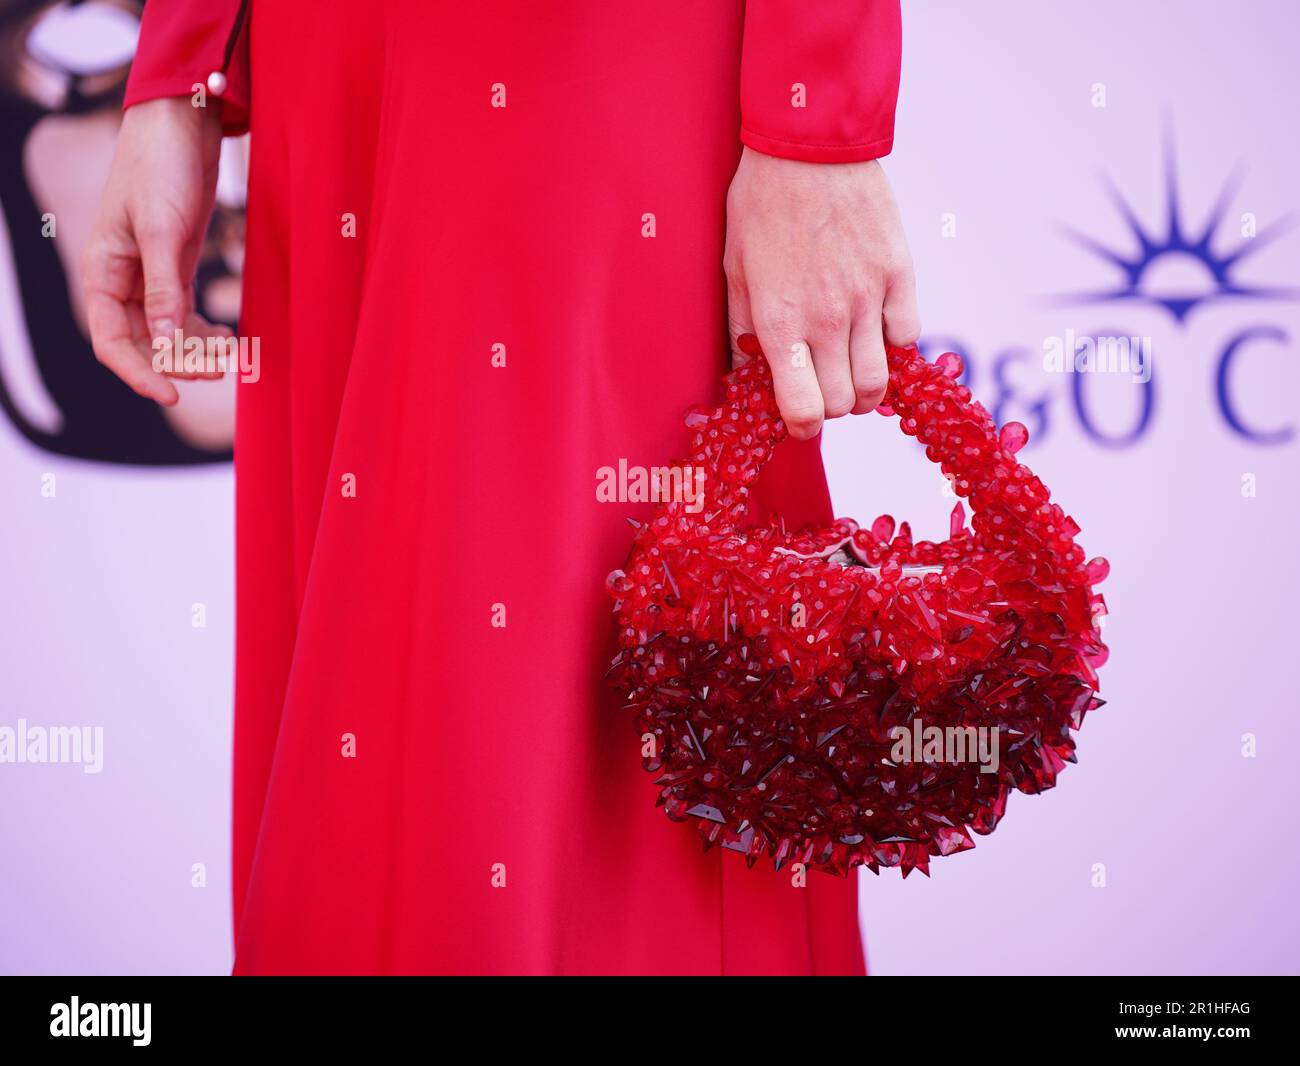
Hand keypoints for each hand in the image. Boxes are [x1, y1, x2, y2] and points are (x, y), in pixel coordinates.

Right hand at [82, 97, 229, 405]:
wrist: (182, 124)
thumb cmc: (161, 166)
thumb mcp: (160, 229)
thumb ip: (162, 287)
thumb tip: (161, 341)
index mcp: (101, 270)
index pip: (111, 341)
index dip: (140, 373)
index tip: (173, 396)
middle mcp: (121, 279)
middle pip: (143, 342)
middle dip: (179, 362)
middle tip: (222, 369)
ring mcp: (149, 275)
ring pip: (166, 332)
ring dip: (196, 350)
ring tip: (232, 355)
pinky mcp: (176, 266)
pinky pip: (185, 314)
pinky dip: (205, 331)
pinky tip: (229, 338)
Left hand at [724, 147, 919, 438]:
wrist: (809, 145)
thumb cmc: (759, 205)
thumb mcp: (734, 269)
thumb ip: (742, 329)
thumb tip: (744, 376)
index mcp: (781, 323)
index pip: (803, 411)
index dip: (800, 426)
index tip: (796, 419)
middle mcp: (828, 320)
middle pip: (843, 404)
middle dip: (829, 406)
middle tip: (819, 386)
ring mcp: (869, 299)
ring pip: (879, 383)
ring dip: (863, 389)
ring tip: (848, 369)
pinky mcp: (899, 275)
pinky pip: (908, 338)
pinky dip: (893, 348)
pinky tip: (874, 334)